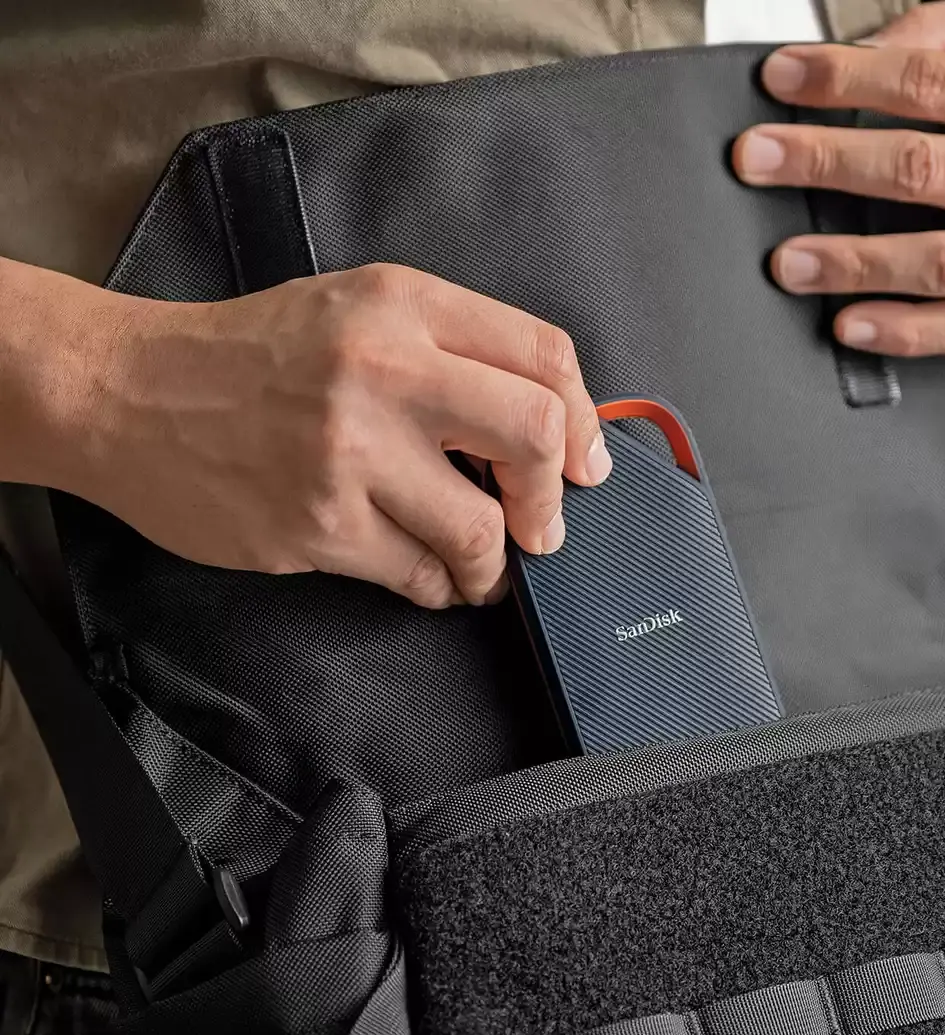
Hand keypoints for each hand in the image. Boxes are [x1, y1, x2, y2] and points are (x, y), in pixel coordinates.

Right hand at [13, 261, 611, 607]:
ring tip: (479, 565)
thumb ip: (450, 352)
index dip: (585, 421)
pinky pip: (420, 576)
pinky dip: (439, 587)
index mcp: (403, 306)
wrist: (126, 392)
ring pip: (481, 530)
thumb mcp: (356, 311)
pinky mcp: (317, 525)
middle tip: (542, 526)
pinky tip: (425, 575)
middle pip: (533, 436)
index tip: (585, 464)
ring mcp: (349, 453)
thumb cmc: (250, 356)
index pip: (543, 356)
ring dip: (493, 564)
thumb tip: (546, 428)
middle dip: (552, 500)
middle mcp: (383, 370)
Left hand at [732, 0, 944, 355]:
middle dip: (826, 164)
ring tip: (790, 260)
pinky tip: (850, 322)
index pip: (932, 85)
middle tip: (761, 163)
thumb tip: (873, 55)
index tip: (785, 82)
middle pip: (924, 171)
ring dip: (854, 263)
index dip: (846, 83)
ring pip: (942, 262)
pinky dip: (903, 332)